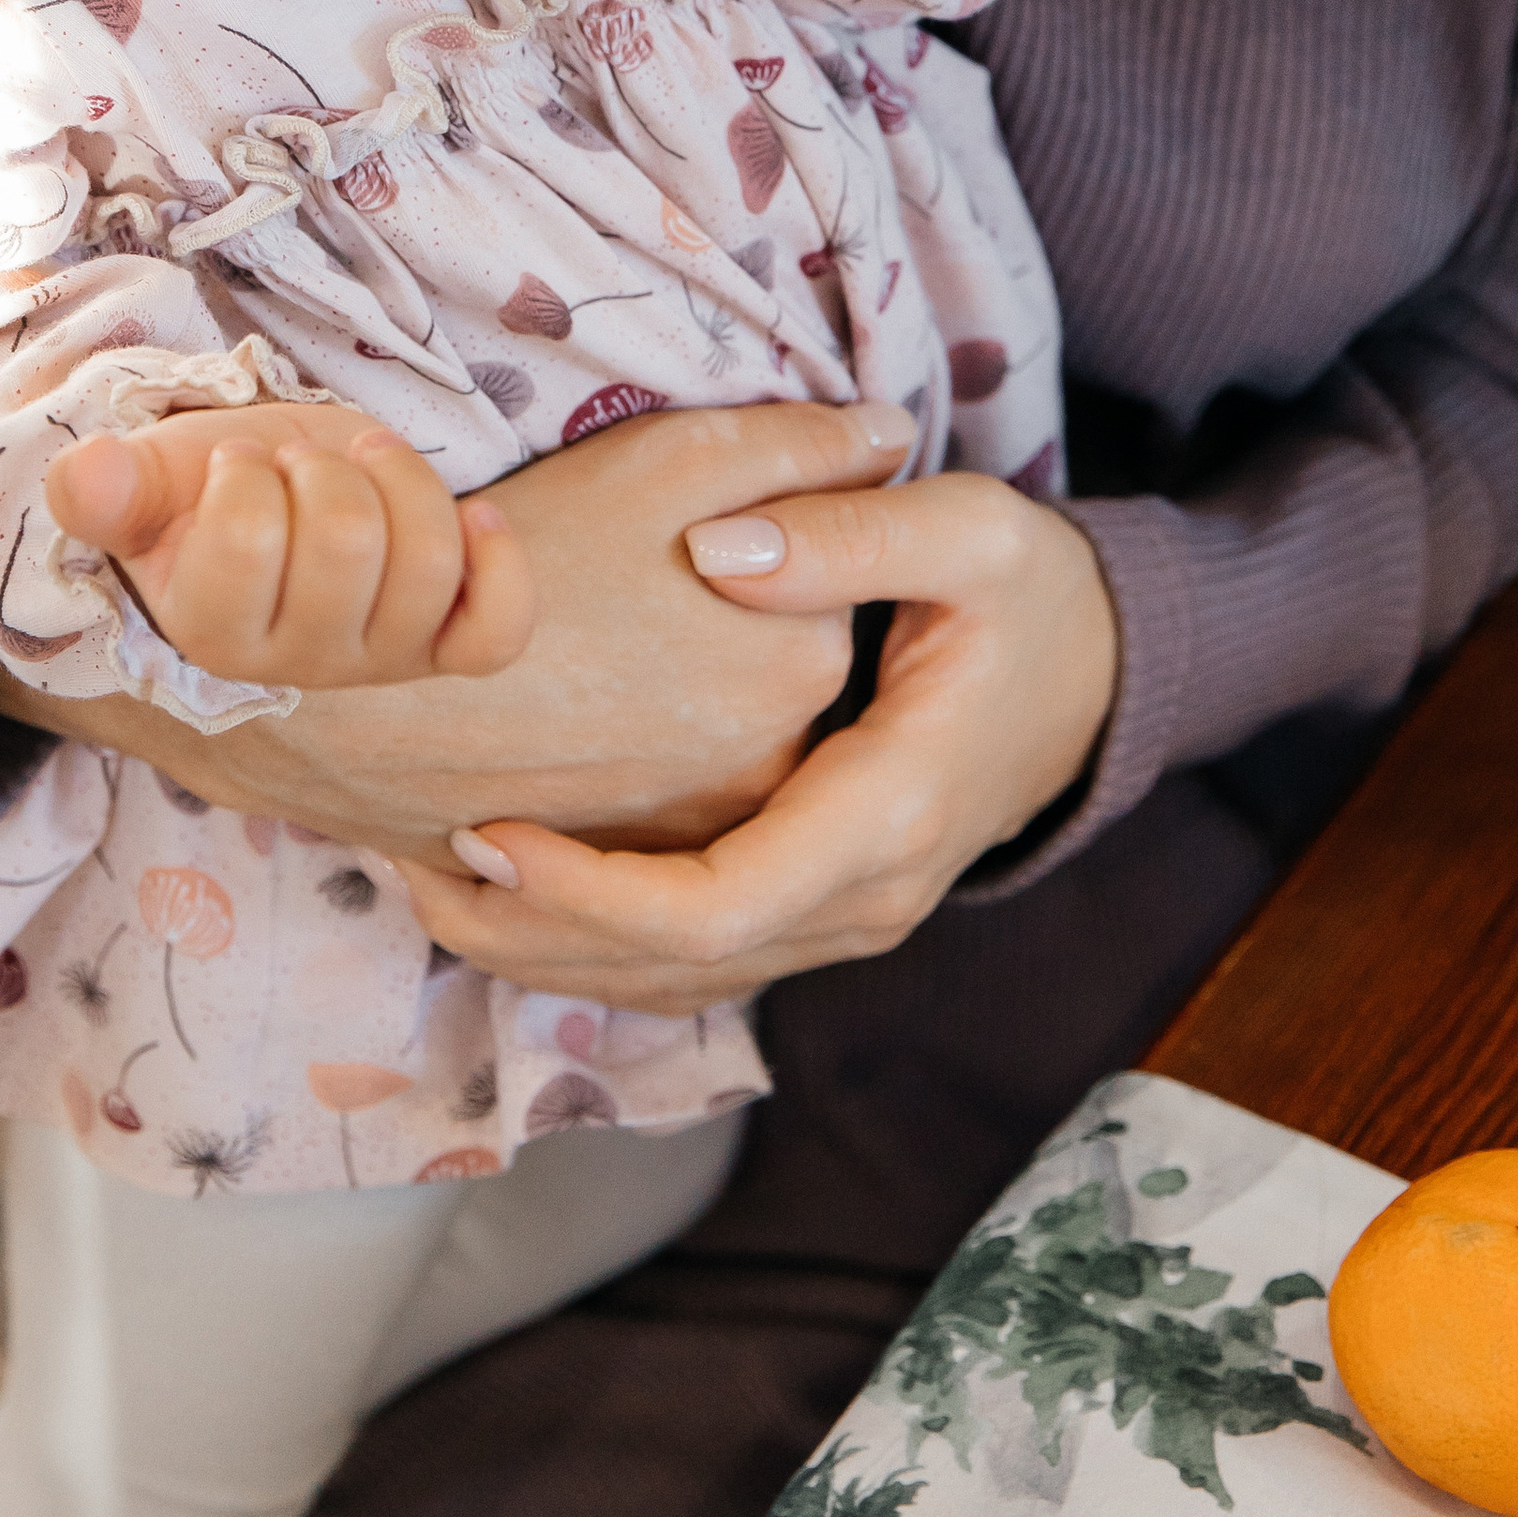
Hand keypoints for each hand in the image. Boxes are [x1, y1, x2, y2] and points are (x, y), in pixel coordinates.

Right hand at [0, 397, 914, 861]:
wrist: (340, 692)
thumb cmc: (503, 553)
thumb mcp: (666, 458)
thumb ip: (800, 443)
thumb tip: (898, 434)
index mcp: (795, 671)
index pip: (824, 588)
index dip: (752, 539)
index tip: (670, 524)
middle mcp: (762, 781)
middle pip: (771, 679)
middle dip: (720, 629)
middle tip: (617, 582)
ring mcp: (682, 846)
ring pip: (709, 755)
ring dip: (669, 707)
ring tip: (579, 646)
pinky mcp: (605, 886)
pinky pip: (647, 827)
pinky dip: (618, 779)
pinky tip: (556, 722)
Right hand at [46, 407, 533, 685]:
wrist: (270, 496)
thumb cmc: (203, 491)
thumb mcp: (146, 479)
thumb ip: (104, 488)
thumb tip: (87, 476)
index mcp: (212, 631)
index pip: (248, 542)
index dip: (246, 477)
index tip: (236, 469)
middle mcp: (300, 662)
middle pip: (349, 543)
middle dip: (325, 469)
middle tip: (300, 467)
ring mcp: (380, 656)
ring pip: (427, 564)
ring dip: (400, 480)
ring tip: (362, 464)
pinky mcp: (445, 641)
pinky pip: (499, 629)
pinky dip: (499, 563)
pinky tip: (473, 516)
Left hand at [394, 471, 1118, 1010]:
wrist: (1099, 675)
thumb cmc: (1031, 594)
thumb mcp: (972, 532)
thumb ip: (849, 535)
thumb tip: (722, 550)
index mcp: (889, 814)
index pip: (720, 907)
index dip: (592, 890)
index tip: (491, 827)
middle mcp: (865, 897)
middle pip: (675, 965)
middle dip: (537, 932)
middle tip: (419, 860)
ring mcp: (843, 919)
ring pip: (676, 983)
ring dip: (549, 953)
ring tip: (428, 883)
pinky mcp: (817, 908)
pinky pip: (696, 964)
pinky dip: (596, 948)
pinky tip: (510, 898)